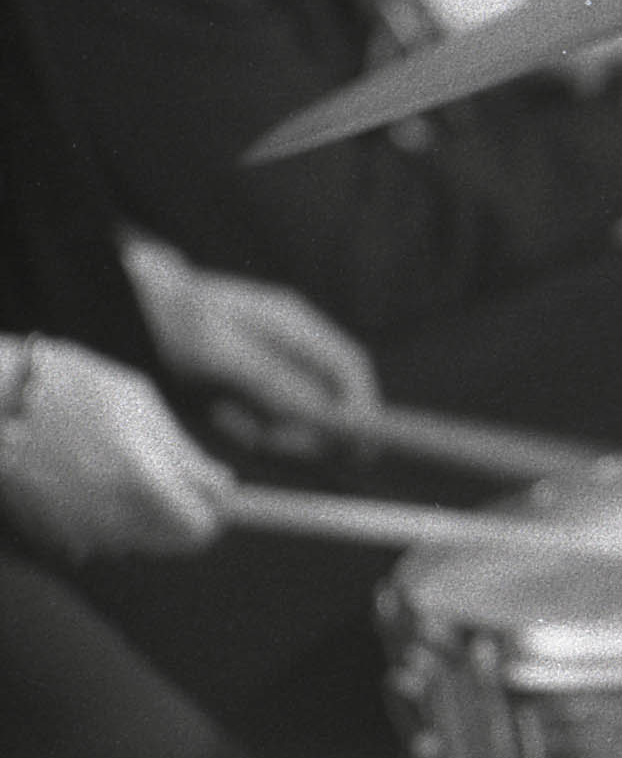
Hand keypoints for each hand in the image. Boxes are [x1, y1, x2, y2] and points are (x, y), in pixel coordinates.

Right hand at [0, 338, 229, 559]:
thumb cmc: (62, 386)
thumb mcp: (134, 400)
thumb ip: (184, 451)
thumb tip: (224, 486)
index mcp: (142, 483)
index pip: (202, 527)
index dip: (211, 508)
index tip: (207, 489)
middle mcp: (114, 518)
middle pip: (174, 541)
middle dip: (179, 513)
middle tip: (161, 475)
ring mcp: (81, 531)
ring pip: (137, 540)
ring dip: (140, 515)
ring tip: (109, 466)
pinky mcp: (54, 536)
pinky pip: (99, 538)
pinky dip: (102, 517)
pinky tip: (80, 479)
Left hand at [119, 238, 378, 425]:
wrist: (124, 312)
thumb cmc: (168, 320)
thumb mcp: (220, 352)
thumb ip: (275, 382)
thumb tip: (324, 416)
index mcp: (293, 325)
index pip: (349, 369)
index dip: (361, 407)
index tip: (355, 445)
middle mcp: (289, 349)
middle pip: (329, 401)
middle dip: (306, 429)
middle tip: (270, 442)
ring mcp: (270, 370)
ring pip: (295, 420)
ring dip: (267, 431)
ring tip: (224, 416)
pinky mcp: (250, 391)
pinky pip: (265, 425)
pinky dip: (246, 430)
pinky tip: (217, 415)